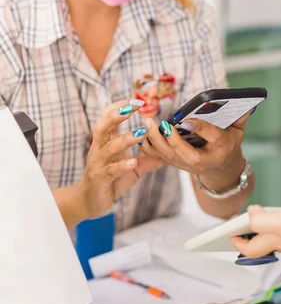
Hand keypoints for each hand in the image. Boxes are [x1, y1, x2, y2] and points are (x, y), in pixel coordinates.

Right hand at [77, 100, 164, 218]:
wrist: (90, 202)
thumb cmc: (110, 181)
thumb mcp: (133, 169)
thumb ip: (149, 160)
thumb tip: (168, 154)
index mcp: (106, 143)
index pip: (107, 118)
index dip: (119, 107)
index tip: (136, 101)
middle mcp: (100, 150)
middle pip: (103, 126)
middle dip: (117, 115)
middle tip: (133, 107)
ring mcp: (99, 164)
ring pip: (109, 148)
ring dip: (125, 139)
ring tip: (141, 133)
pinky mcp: (100, 179)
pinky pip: (111, 170)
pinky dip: (122, 165)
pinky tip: (133, 161)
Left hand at [140, 114, 249, 191]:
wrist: (220, 167)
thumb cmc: (228, 144)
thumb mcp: (237, 132)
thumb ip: (240, 118)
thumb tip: (249, 104)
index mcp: (221, 149)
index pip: (213, 138)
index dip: (201, 128)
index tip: (187, 119)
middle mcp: (204, 161)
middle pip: (184, 153)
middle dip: (170, 138)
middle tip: (159, 122)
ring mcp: (188, 166)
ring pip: (169, 156)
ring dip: (156, 141)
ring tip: (148, 124)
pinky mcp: (177, 164)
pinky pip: (160, 157)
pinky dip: (149, 147)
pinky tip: (142, 134)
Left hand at [230, 206, 280, 263]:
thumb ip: (263, 219)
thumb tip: (251, 213)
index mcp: (273, 239)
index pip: (248, 248)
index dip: (236, 241)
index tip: (228, 233)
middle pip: (260, 245)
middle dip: (249, 237)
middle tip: (242, 228)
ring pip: (275, 240)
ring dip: (266, 231)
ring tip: (262, 219)